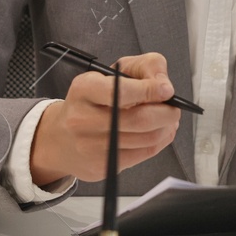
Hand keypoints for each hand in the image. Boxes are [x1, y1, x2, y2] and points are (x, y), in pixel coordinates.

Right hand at [29, 51, 180, 184]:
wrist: (62, 137)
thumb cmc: (94, 100)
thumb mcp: (114, 72)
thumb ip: (145, 68)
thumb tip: (164, 86)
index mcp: (84, 89)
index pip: (120, 91)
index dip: (150, 90)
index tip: (167, 90)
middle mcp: (82, 118)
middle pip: (139, 119)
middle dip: (166, 113)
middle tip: (174, 108)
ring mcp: (90, 146)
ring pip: (146, 139)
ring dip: (166, 129)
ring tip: (168, 120)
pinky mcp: (101, 167)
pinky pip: (142, 155)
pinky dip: (159, 143)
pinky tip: (159, 133)